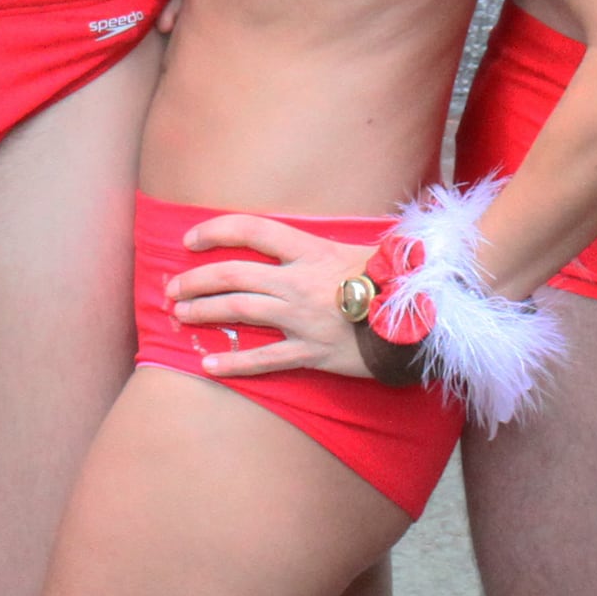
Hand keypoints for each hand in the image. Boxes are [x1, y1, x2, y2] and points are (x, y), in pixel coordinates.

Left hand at [166, 215, 381, 379]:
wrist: (425, 319)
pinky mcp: (311, 353)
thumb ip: (328, 246)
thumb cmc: (396, 278)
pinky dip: (233, 362)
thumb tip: (309, 239)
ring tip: (180, 315)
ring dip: (204, 312)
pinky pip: (264, 359)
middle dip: (196, 280)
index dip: (215, 231)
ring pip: (240, 312)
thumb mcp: (363, 248)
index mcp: (311, 251)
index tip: (190, 239)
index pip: (252, 231)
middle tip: (171, 288)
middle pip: (233, 275)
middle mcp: (299, 283)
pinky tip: (208, 364)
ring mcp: (303, 319)